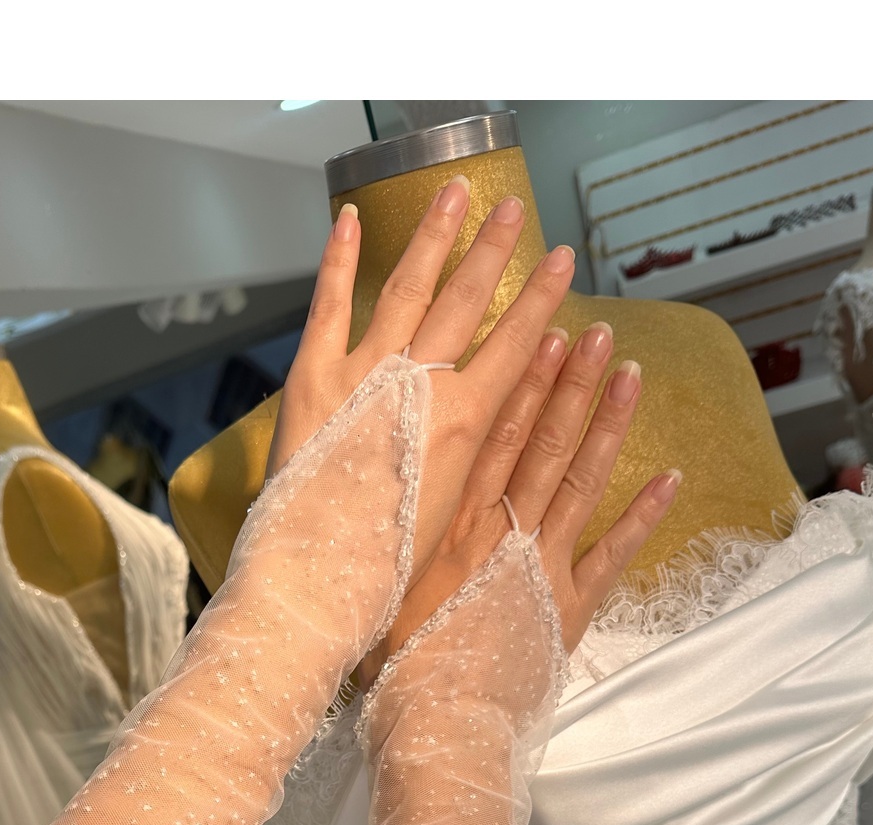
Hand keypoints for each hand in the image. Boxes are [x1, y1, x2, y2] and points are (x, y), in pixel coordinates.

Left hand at [270, 178, 579, 584]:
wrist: (319, 582)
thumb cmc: (388, 572)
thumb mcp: (452, 520)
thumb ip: (467, 468)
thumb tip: (477, 441)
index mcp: (463, 424)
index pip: (513, 344)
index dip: (539, 300)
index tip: (561, 262)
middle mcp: (419, 386)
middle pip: (465, 302)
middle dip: (493, 251)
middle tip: (516, 209)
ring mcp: (363, 375)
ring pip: (407, 289)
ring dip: (433, 236)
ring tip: (453, 193)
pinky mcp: (312, 380)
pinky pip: (328, 307)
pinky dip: (338, 260)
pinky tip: (348, 218)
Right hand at [359, 320, 681, 681]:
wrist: (438, 721)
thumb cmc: (396, 665)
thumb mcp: (377, 592)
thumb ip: (384, 548)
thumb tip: (367, 515)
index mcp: (451, 524)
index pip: (493, 435)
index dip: (522, 384)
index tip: (542, 336)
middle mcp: (498, 532)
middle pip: (541, 442)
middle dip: (572, 383)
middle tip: (598, 332)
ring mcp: (539, 565)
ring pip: (579, 481)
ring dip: (608, 425)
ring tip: (632, 374)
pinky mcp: (567, 606)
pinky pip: (614, 555)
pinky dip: (643, 516)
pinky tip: (671, 478)